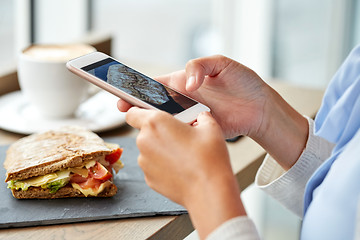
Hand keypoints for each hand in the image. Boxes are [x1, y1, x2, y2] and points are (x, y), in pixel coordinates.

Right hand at [119, 55, 307, 168]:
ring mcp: (190, 117)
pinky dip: (172, 136)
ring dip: (153, 123)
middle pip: (154, 105)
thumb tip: (187, 83)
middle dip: (137, 108)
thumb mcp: (222, 64)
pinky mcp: (198, 131)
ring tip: (141, 124)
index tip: (123, 92)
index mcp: (184, 82)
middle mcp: (183, 100)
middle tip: (124, 110)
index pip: (154, 84)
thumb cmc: (243, 82)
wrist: (260, 107)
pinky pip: (181, 134)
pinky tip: (164, 137)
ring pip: (165, 121)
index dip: (137, 88)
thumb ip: (200, 66)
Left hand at [126, 108, 245, 238]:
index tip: (150, 116)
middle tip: (180, 136)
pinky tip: (181, 168)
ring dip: (161, 149)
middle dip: (160, 132)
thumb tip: (201, 117)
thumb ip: (200, 116)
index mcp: (155, 123)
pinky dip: (163, 165)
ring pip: (149, 150)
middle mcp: (144, 141)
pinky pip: (153, 166)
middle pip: (145, 132)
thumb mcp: (210, 127)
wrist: (209, 190)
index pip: (132, 112)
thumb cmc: (208, 157)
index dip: (140, 113)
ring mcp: (144, 162)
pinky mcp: (148, 179)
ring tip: (183, 155)